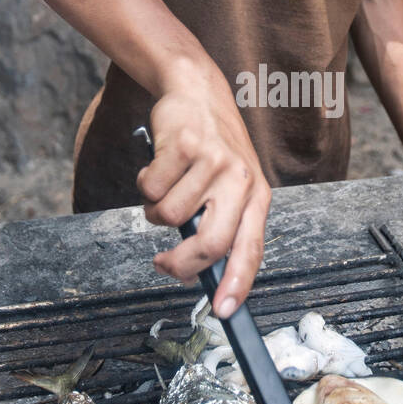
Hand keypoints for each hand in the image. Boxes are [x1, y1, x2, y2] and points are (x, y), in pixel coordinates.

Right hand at [136, 68, 271, 316]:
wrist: (197, 92)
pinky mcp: (185, 145)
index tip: (224, 312)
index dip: (237, 284)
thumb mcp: (231, 187)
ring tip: (166, 189)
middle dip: (181, 263)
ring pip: (170, 216)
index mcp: (258, 197)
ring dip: (155, 211)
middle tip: (163, 263)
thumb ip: (220, 226)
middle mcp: (241, 181)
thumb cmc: (212, 149)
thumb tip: (196, 275)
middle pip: (211, 243)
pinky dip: (145, 184)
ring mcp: (213, 162)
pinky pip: (150, 188)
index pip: (251, 250)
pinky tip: (158, 166)